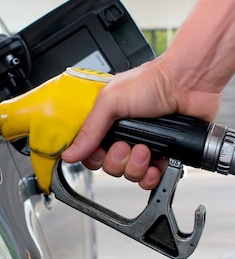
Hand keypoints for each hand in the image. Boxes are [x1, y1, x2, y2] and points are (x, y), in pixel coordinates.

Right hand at [62, 56, 221, 188]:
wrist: (189, 83)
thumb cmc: (152, 81)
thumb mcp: (110, 101)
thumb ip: (89, 129)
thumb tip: (69, 153)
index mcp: (106, 121)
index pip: (89, 151)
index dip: (94, 157)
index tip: (101, 150)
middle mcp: (123, 134)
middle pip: (108, 166)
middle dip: (117, 160)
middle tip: (127, 145)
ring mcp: (143, 145)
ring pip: (128, 174)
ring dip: (135, 166)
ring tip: (145, 149)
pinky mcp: (163, 154)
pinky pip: (150, 178)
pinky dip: (151, 176)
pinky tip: (154, 165)